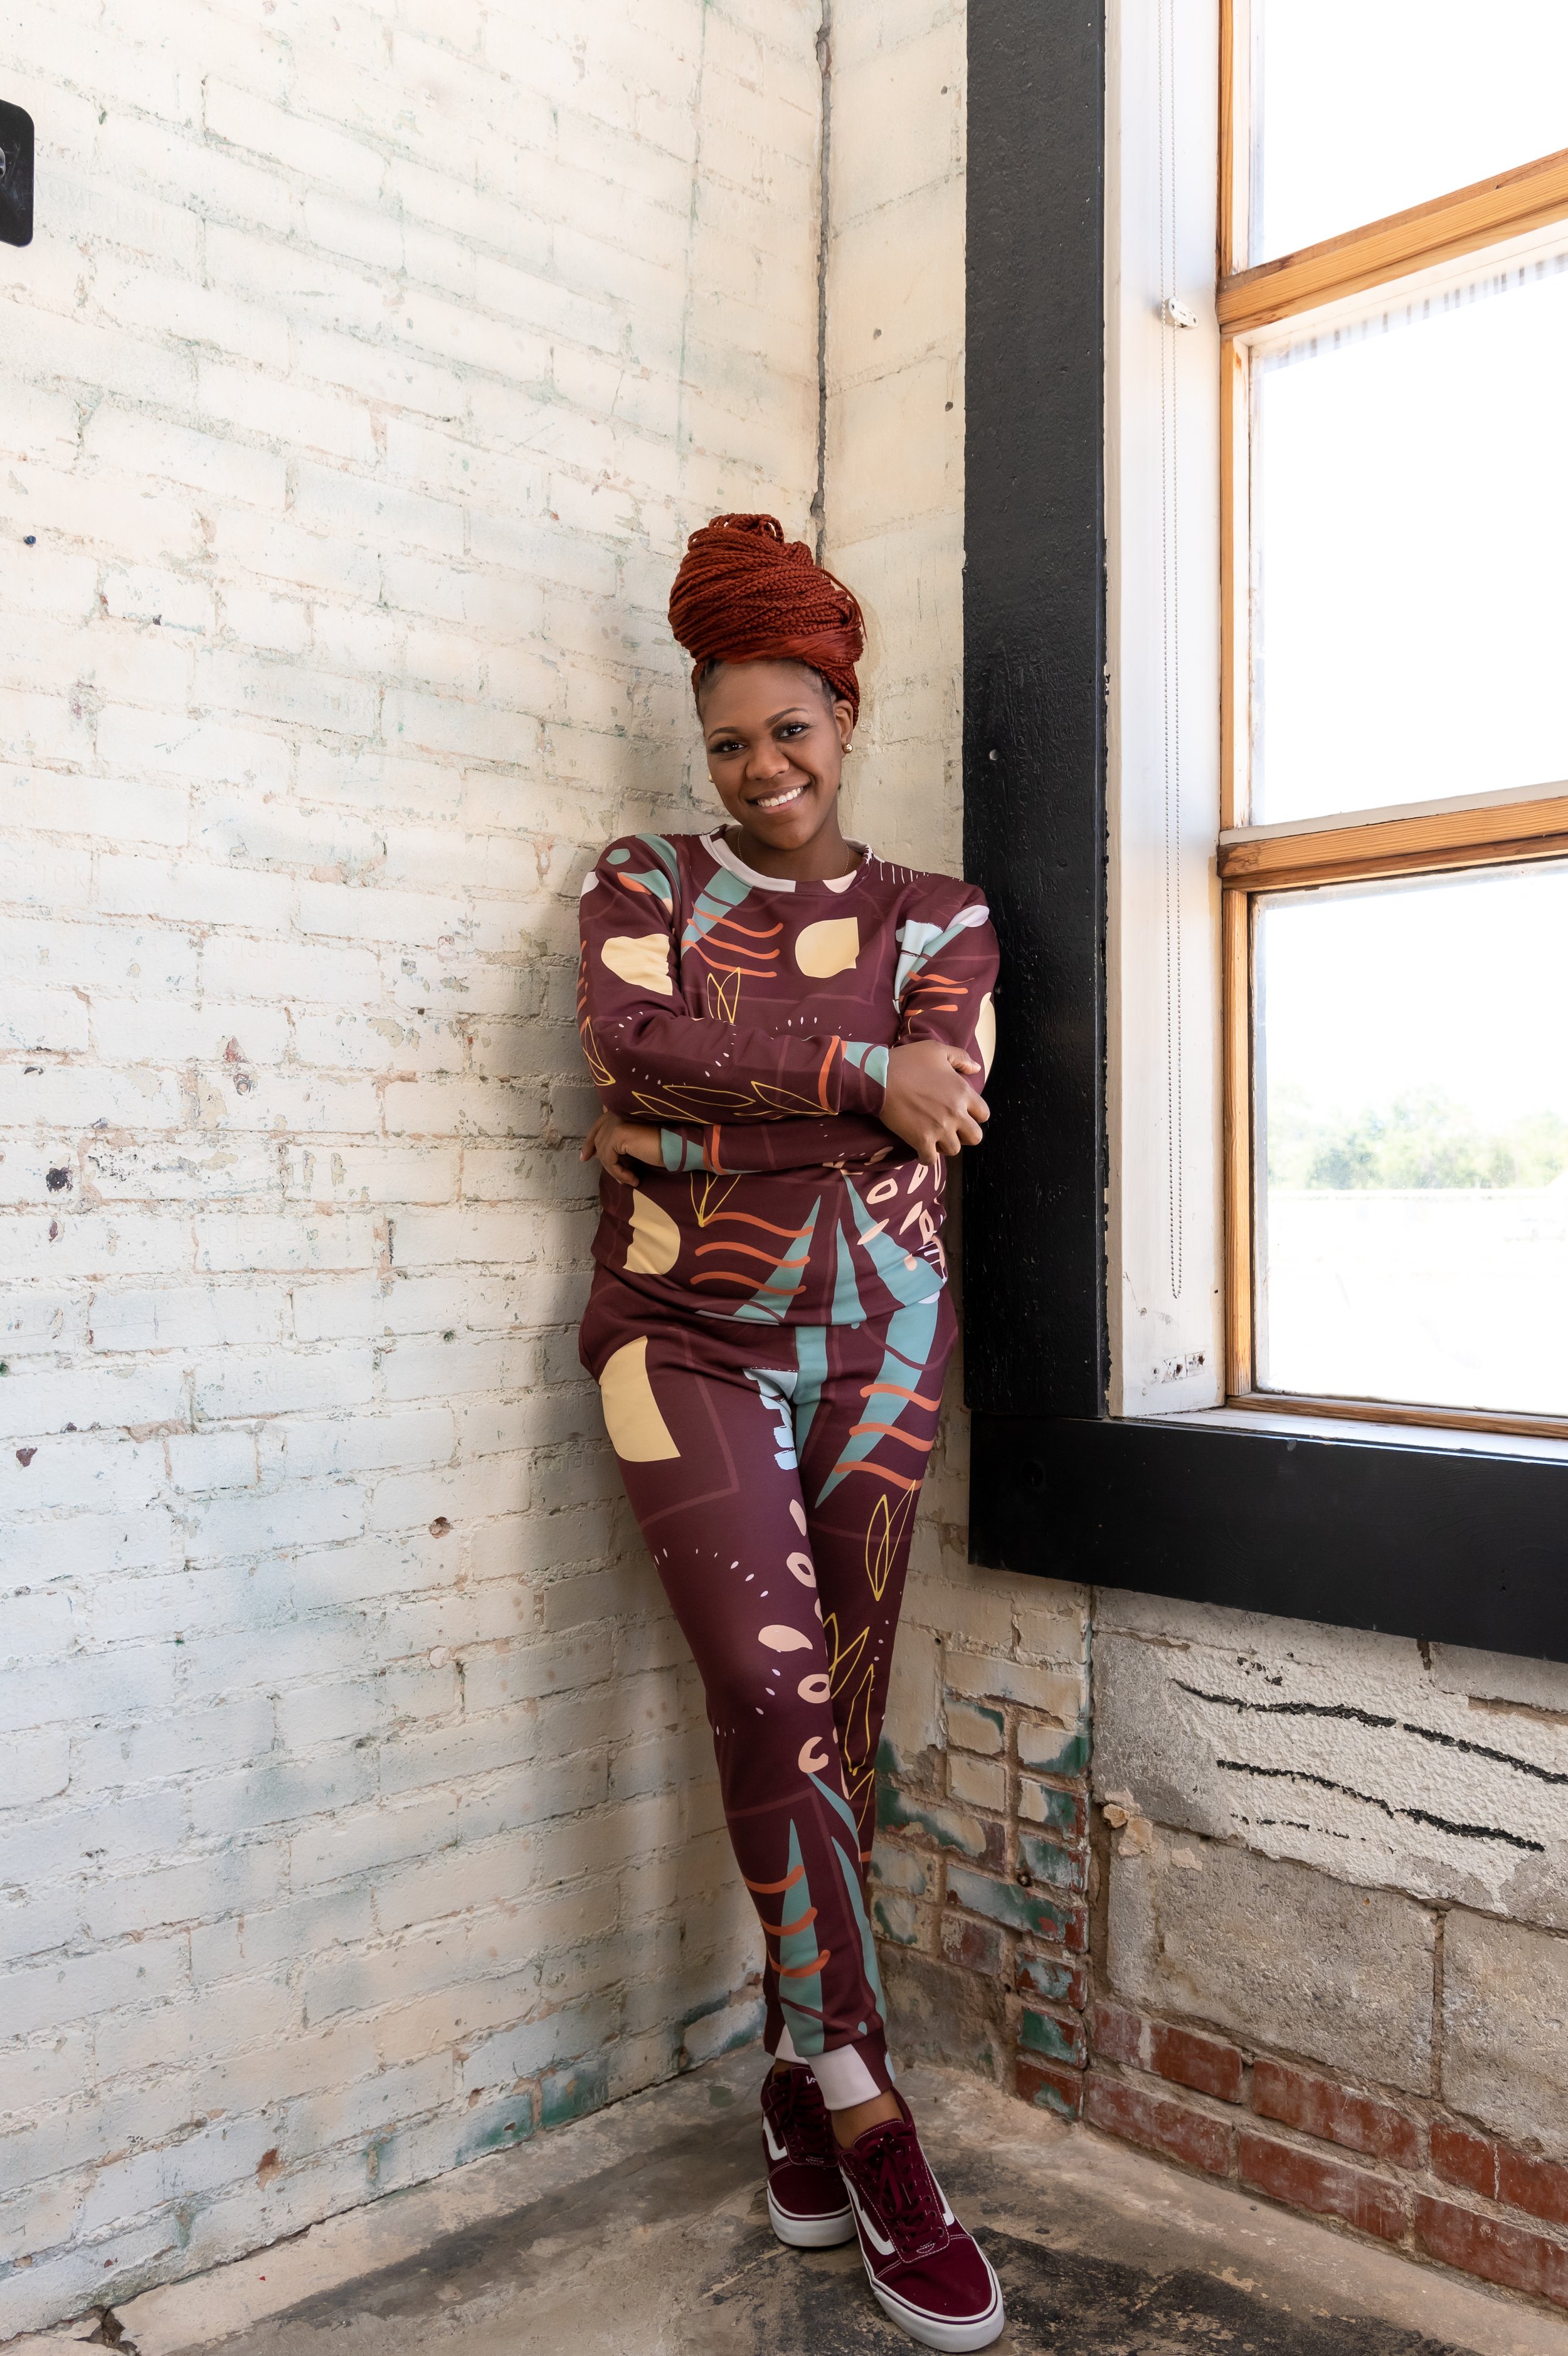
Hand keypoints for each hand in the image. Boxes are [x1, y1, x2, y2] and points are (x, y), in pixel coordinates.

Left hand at [580, 1111, 661, 1185]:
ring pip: (603, 1153)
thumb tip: (596, 1154)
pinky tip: (633, 1179)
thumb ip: (618, 1142)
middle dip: (603, 1161)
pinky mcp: (618, 1133)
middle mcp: (615, 1113)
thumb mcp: (634, 1144)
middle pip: (597, 1140)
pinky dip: (619, 1173)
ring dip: (615, 1171)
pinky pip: (609, 1160)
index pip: (597, 1127)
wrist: (676, 1145)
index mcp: (618, 1112)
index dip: (589, 1143)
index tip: (585, 1158)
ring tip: (630, 1179)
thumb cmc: (661, 1145)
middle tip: (619, 1178)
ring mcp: (615, 1122)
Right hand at [880, 1041, 988, 1166]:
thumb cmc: (907, 1061)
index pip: (983, 1114)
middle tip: (951, 1129)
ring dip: (945, 1145)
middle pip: (975, 1137)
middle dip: (964, 1135)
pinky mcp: (921, 1140)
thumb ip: (960, 1058)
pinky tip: (921, 1149)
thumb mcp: (937, 1050)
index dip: (974, 1115)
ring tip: (934, 1137)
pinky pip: (931, 1159)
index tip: (962, 1114)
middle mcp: (956, 1113)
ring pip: (954, 1150)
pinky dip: (926, 1157)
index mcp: (963, 1092)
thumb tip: (976, 1069)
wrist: (879, 1077)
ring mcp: (939, 1129)